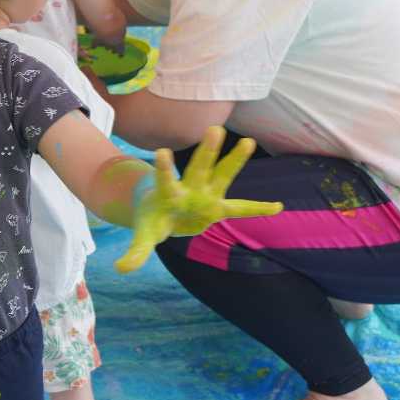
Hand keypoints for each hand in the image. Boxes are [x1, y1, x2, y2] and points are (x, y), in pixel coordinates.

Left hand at [114, 127, 283, 272]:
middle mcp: (190, 189)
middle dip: (207, 151)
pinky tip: (278, 207)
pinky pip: (241, 208)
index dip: (165, 168)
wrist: (161, 210)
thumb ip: (136, 251)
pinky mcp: (217, 206)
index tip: (162, 152)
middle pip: (199, 168)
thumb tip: (121, 269)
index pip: (165, 180)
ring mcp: (206, 194)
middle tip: (214, 129)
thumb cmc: (152, 218)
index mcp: (168, 194)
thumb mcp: (144, 235)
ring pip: (222, 174)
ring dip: (233, 159)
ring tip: (247, 141)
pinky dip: (258, 209)